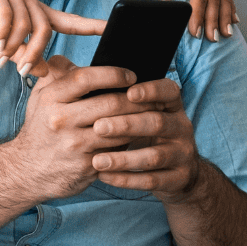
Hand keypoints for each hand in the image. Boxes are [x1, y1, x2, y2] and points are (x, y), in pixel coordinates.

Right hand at [0, 0, 105, 75]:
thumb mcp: (7, 49)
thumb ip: (26, 58)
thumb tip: (44, 72)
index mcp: (38, 14)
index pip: (69, 20)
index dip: (90, 25)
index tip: (111, 28)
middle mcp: (30, 1)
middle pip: (45, 29)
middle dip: (35, 53)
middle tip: (23, 71)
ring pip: (26, 24)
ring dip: (14, 46)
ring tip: (2, 58)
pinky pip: (7, 15)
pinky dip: (3, 34)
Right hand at [7, 55, 152, 199]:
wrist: (29, 169)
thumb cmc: (41, 127)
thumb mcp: (40, 97)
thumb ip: (57, 74)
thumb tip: (78, 59)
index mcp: (50, 98)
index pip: (85, 78)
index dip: (113, 74)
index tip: (131, 75)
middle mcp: (60, 120)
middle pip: (109, 103)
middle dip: (136, 98)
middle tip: (152, 95)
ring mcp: (74, 144)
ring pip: (119, 128)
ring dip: (141, 120)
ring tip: (154, 113)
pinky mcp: (88, 165)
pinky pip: (119, 150)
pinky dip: (132, 141)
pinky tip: (140, 135)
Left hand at [88, 76, 200, 201]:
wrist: (173, 171)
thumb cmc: (140, 131)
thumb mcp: (134, 110)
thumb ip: (108, 90)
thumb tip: (64, 65)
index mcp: (170, 105)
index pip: (169, 91)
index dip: (152, 90)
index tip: (129, 92)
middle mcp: (181, 127)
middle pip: (157, 122)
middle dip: (126, 124)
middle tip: (98, 127)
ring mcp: (182, 154)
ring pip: (154, 156)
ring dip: (124, 158)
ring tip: (96, 160)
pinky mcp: (178, 179)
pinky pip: (152, 180)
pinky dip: (127, 179)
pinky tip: (104, 176)